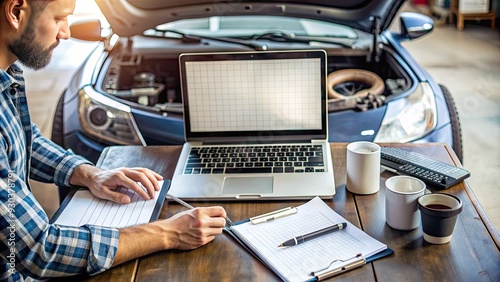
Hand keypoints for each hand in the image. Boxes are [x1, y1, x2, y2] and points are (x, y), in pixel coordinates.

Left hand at [70, 165, 162, 203]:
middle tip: (154, 194)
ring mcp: (127, 169)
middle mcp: (124, 171)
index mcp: (118, 176)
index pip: (133, 184)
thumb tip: (128, 200)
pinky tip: (157, 177)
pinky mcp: (129, 170)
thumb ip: (115, 197)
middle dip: (149, 185)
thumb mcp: (103, 193)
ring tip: (158, 186)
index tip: (147, 198)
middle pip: (141, 176)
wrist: (93, 177)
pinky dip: (151, 174)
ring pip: (144, 171)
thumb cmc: (97, 185)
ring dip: (152, 178)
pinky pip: (142, 170)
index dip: (141, 191)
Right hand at [111, 206, 226, 266]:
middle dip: (221, 222)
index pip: (220, 211)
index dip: (223, 213)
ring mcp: (203, 232)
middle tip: (217, 222)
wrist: (169, 233)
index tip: (222, 215)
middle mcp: (203, 222)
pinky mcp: (201, 241)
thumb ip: (203, 212)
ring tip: (209, 228)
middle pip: (222, 222)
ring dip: (215, 229)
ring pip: (219, 231)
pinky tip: (203, 233)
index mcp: (200, 212)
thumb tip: (214, 213)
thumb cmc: (177, 222)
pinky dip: (210, 236)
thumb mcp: (190, 211)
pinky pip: (212, 238)